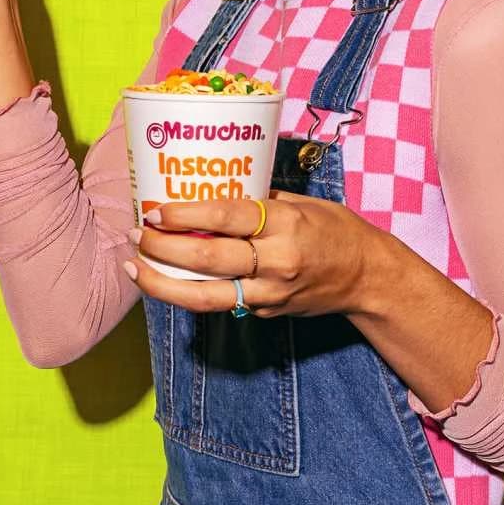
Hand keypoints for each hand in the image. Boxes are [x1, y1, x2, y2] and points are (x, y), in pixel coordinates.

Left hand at [124, 191, 388, 318]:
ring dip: (163, 284)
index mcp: (285, 224)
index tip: (155, 210)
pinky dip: (189, 293)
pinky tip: (167, 281)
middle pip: (208, 261)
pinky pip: (222, 304)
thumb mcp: (301, 202)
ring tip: (135, 268)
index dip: (185, 215)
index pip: (226, 218)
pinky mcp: (265, 313)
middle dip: (163, 249)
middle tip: (136, 234)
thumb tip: (212, 191)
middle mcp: (276, 262)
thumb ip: (259, 200)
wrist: (368, 278)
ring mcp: (269, 294)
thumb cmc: (335, 229)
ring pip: (205, 297)